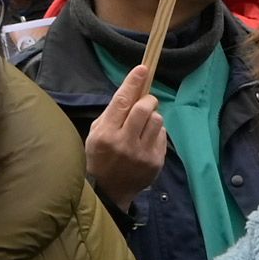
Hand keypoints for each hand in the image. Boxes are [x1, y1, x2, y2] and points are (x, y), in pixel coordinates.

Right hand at [82, 66, 168, 208]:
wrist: (109, 191)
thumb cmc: (100, 156)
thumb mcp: (96, 133)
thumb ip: (113, 113)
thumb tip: (133, 90)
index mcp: (105, 134)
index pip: (122, 102)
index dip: (133, 83)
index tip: (143, 68)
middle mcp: (124, 143)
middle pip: (144, 108)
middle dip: (147, 100)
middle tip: (145, 102)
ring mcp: (142, 154)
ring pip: (157, 120)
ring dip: (152, 117)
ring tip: (143, 126)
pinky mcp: (155, 162)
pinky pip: (162, 135)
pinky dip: (156, 132)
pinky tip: (146, 140)